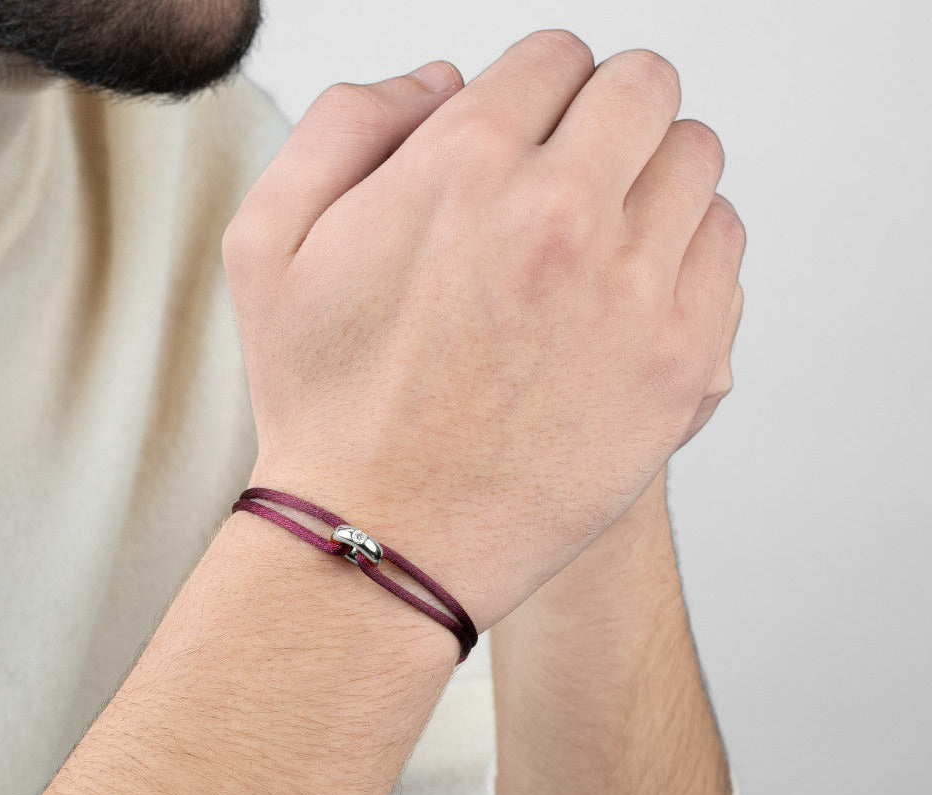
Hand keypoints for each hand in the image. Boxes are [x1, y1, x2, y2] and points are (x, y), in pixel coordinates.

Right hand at [224, 30, 744, 632]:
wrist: (381, 541)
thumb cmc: (324, 410)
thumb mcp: (267, 246)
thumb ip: (344, 124)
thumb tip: (444, 82)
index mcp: (463, 167)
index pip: (556, 58)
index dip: (535, 93)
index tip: (526, 140)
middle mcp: (560, 217)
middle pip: (643, 91)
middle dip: (604, 120)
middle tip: (570, 178)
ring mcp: (631, 293)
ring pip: (696, 163)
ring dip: (650, 184)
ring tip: (596, 245)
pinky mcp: (678, 366)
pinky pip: (723, 253)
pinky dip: (686, 258)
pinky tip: (626, 300)